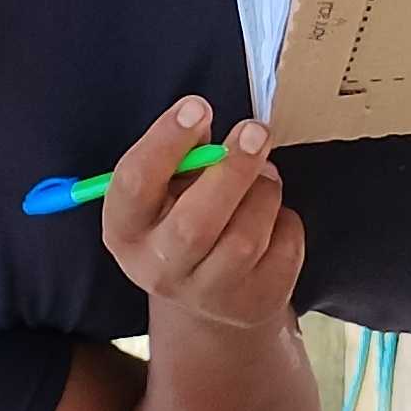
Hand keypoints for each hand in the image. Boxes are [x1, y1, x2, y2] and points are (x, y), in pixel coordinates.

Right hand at [99, 98, 302, 331]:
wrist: (210, 298)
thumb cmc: (185, 219)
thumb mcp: (169, 188)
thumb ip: (181, 154)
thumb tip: (200, 119)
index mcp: (125, 230)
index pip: (134, 185)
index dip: (165, 142)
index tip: (198, 106)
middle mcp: (157, 270)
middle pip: (193, 225)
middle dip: (230, 171)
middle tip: (256, 130)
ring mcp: (207, 294)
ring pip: (245, 237)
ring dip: (264, 192)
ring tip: (265, 174)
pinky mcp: (253, 303)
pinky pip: (282, 250)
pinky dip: (285, 220)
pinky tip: (272, 217)